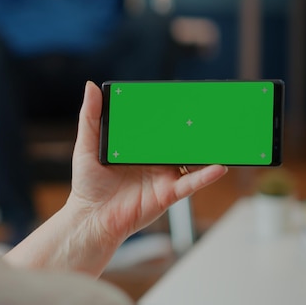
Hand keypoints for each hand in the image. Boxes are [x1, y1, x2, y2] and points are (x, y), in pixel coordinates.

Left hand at [67, 82, 227, 246]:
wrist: (92, 218)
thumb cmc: (88, 184)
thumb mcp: (86, 145)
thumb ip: (90, 117)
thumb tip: (91, 86)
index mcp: (137, 146)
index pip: (156, 124)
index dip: (167, 110)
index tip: (179, 93)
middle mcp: (153, 159)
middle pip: (177, 139)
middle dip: (192, 125)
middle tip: (207, 107)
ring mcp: (163, 176)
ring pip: (189, 158)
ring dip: (204, 147)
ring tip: (219, 132)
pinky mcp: (167, 193)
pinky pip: (190, 183)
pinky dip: (206, 175)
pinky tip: (218, 166)